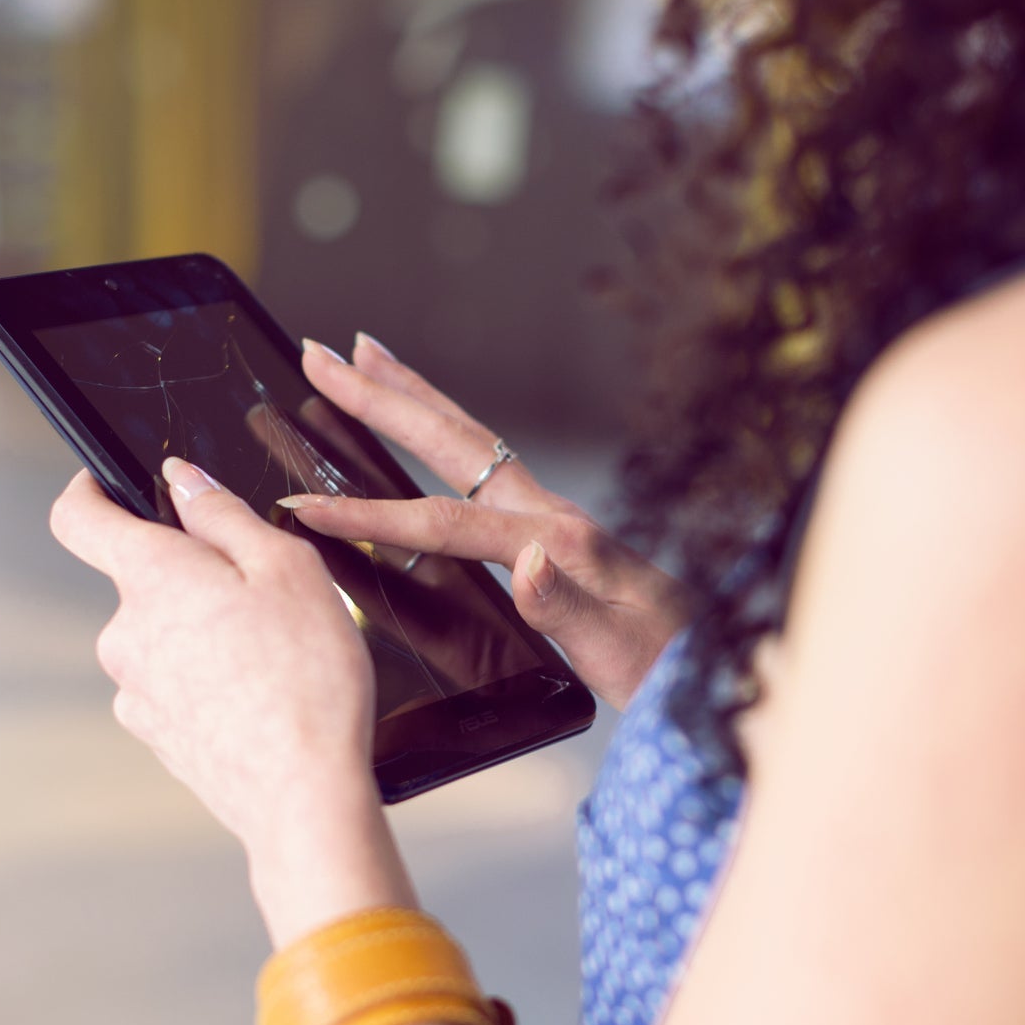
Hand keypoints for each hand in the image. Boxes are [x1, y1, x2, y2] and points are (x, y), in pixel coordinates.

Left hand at [49, 458, 383, 880]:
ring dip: (203, 633)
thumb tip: (184, 482)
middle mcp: (124, 634)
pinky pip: (173, 687)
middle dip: (192, 577)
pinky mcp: (155, 735)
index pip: (77, 517)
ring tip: (272, 656)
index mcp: (151, 577)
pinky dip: (207, 682)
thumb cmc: (305, 681)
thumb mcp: (287, 568)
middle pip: (142, 582)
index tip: (110, 482)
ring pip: (162, 638)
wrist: (303, 796)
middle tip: (261, 593)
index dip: (89, 489)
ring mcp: (134, 691)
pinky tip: (259, 697)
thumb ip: (224, 515)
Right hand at [289, 334, 690, 709]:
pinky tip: (423, 428)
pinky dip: (442, 431)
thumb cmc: (666, 669)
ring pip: (468, 438)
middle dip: (381, 396)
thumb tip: (525, 562)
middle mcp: (553, 514)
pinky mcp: (557, 529)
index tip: (307, 506)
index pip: (443, 523)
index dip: (369, 516)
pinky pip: (484, 463)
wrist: (716, 670)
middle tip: (322, 355)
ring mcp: (554, 515)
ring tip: (363, 355)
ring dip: (411, 394)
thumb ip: (567, 605)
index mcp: (558, 541)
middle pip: (450, 441)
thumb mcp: (618, 653)